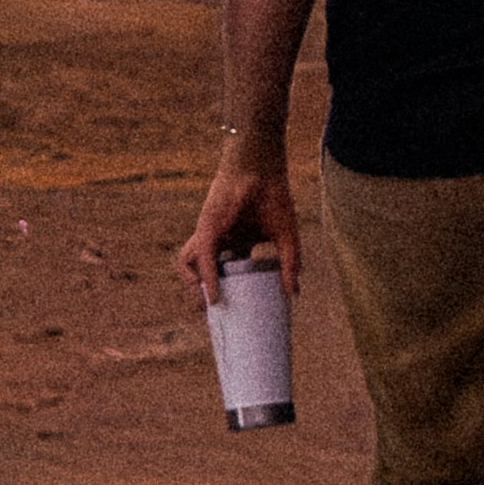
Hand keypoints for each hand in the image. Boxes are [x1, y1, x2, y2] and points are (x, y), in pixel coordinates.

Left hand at [179, 144, 298, 305]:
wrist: (262, 167)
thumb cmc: (274, 195)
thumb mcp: (287, 237)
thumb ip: (290, 265)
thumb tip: (294, 294)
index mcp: (236, 241)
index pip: (225, 271)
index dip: (228, 290)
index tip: (235, 311)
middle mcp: (219, 240)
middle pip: (202, 271)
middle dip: (204, 294)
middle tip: (218, 316)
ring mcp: (209, 234)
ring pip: (190, 266)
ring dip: (194, 289)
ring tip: (207, 309)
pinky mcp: (206, 228)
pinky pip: (201, 259)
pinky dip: (204, 279)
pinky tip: (213, 297)